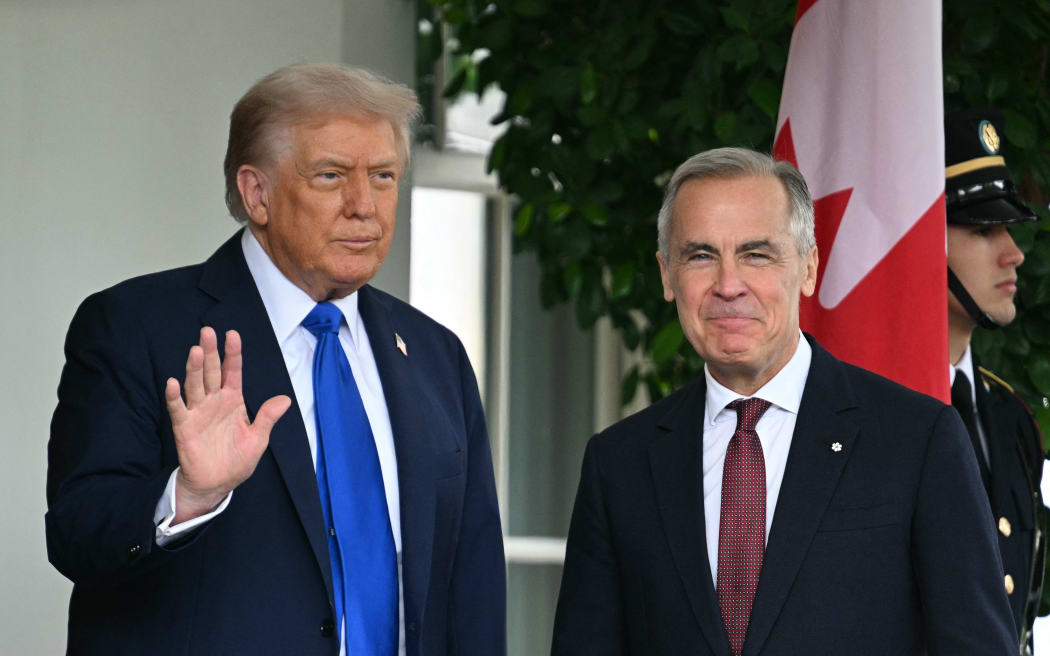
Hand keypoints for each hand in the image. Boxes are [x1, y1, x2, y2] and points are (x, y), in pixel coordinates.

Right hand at [165, 327, 290, 522]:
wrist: (218, 484)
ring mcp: (198, 412)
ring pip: (195, 385)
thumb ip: (267, 417)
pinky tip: (172, 382)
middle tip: (207, 332)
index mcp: (233, 400)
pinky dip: (174, 397)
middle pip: (211, 372)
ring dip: (193, 368)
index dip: (232, 353)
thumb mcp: (258, 438)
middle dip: (210, 352)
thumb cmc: (237, 459)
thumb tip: (285, 399)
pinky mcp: (184, 427)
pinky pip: (178, 409)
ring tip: (194, 350)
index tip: (232, 334)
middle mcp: (214, 401)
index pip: (233, 372)